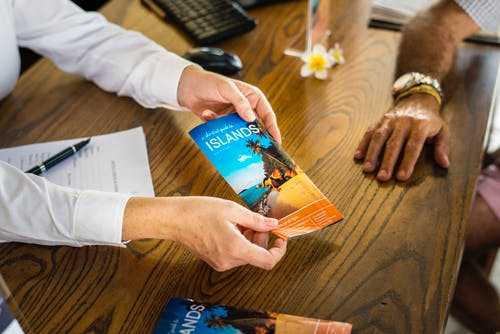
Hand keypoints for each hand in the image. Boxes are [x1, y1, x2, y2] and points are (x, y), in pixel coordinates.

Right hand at [123, 196, 286, 270]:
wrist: (173, 220)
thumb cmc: (199, 211)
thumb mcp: (232, 210)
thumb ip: (256, 220)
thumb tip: (274, 225)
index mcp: (235, 249)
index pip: (267, 261)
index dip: (279, 251)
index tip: (280, 238)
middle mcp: (229, 261)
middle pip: (256, 255)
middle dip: (261, 238)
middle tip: (255, 220)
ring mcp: (220, 263)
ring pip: (246, 254)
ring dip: (249, 238)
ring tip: (239, 220)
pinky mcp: (214, 260)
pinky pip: (234, 254)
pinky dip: (239, 241)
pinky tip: (230, 226)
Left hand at [177, 66, 280, 142]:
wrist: (186, 88)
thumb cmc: (208, 82)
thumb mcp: (226, 88)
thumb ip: (239, 102)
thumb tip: (251, 118)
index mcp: (252, 97)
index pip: (267, 114)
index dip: (273, 128)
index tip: (276, 142)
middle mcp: (246, 108)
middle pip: (257, 126)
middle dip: (258, 138)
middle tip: (261, 151)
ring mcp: (234, 117)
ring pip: (242, 132)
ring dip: (240, 139)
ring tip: (242, 149)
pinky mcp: (224, 123)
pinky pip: (228, 133)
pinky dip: (225, 135)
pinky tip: (219, 132)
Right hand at [354, 93, 449, 181]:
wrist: (416, 98)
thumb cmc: (430, 121)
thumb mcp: (442, 131)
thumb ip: (442, 147)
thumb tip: (444, 164)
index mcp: (420, 126)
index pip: (413, 146)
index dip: (407, 162)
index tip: (402, 177)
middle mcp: (403, 122)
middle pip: (394, 144)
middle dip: (387, 161)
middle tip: (382, 178)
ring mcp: (389, 120)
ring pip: (379, 137)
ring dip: (372, 154)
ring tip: (367, 169)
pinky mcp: (379, 120)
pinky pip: (369, 132)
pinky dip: (363, 144)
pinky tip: (358, 156)